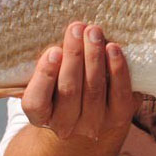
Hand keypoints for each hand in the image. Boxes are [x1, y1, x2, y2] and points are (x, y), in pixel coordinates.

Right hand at [21, 22, 139, 139]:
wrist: (93, 113)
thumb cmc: (65, 86)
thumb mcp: (50, 79)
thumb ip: (51, 62)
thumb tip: (65, 33)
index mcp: (41, 117)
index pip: (36, 102)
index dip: (45, 76)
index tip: (54, 51)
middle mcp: (65, 126)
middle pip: (69, 90)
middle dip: (74, 55)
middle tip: (77, 28)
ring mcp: (93, 125)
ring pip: (94, 89)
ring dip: (94, 57)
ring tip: (94, 32)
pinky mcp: (119, 118)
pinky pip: (119, 94)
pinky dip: (117, 69)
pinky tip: (113, 48)